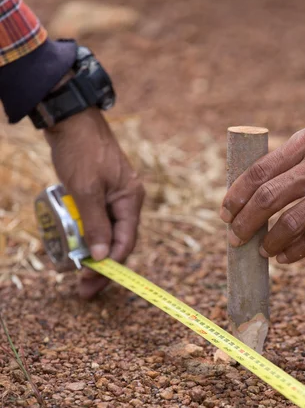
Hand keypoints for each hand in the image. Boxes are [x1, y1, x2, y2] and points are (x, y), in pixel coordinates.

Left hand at [45, 108, 144, 297]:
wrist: (71, 119)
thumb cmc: (81, 150)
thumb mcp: (85, 189)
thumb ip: (94, 223)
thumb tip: (100, 256)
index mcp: (130, 200)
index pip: (125, 241)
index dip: (110, 264)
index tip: (90, 280)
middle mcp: (126, 201)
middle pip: (117, 241)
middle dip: (101, 266)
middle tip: (84, 288)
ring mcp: (113, 197)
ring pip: (104, 233)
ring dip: (90, 251)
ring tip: (74, 270)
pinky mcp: (99, 193)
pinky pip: (95, 220)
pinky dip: (85, 234)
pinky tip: (73, 245)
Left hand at [220, 115, 304, 262]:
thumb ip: (296, 157)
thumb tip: (260, 185)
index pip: (259, 171)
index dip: (235, 195)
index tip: (225, 211)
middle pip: (267, 198)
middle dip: (244, 222)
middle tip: (234, 237)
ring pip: (290, 223)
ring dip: (269, 241)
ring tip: (261, 251)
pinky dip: (296, 252)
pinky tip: (285, 258)